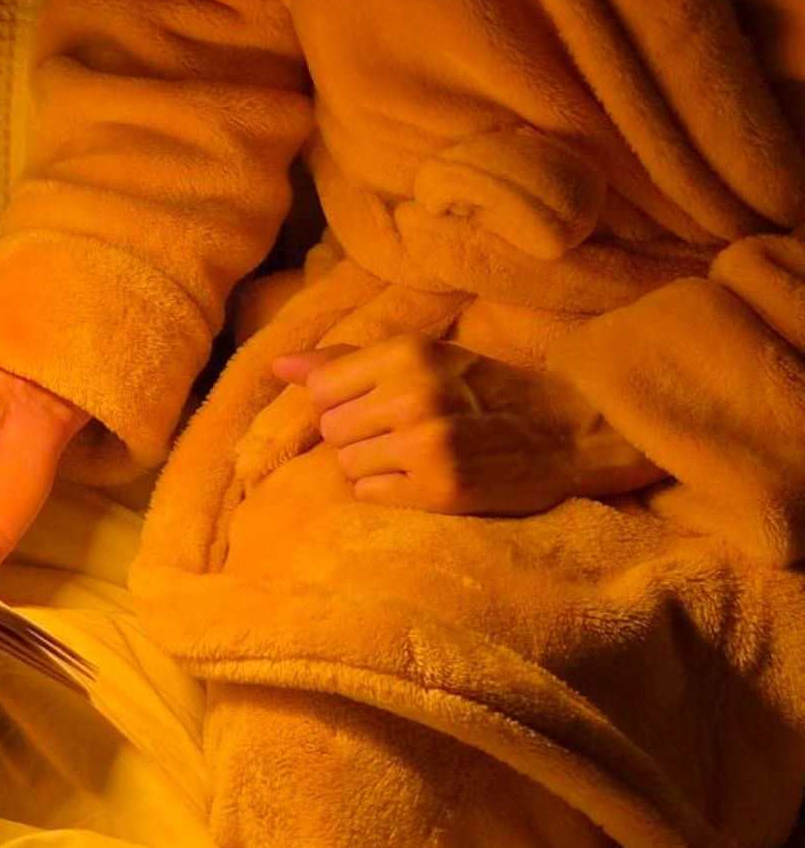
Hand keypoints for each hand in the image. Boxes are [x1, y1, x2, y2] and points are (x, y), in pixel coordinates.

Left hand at [271, 336, 665, 514]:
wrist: (569, 434)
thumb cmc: (486, 391)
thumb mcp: (424, 359)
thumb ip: (346, 362)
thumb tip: (278, 366)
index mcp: (408, 353)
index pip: (320, 389)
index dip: (342, 402)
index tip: (378, 405)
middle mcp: (415, 395)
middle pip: (331, 430)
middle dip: (358, 435)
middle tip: (404, 433)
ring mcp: (427, 445)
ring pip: (347, 465)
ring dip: (373, 465)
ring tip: (416, 455)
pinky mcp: (440, 490)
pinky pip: (371, 494)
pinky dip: (390, 491)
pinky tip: (424, 479)